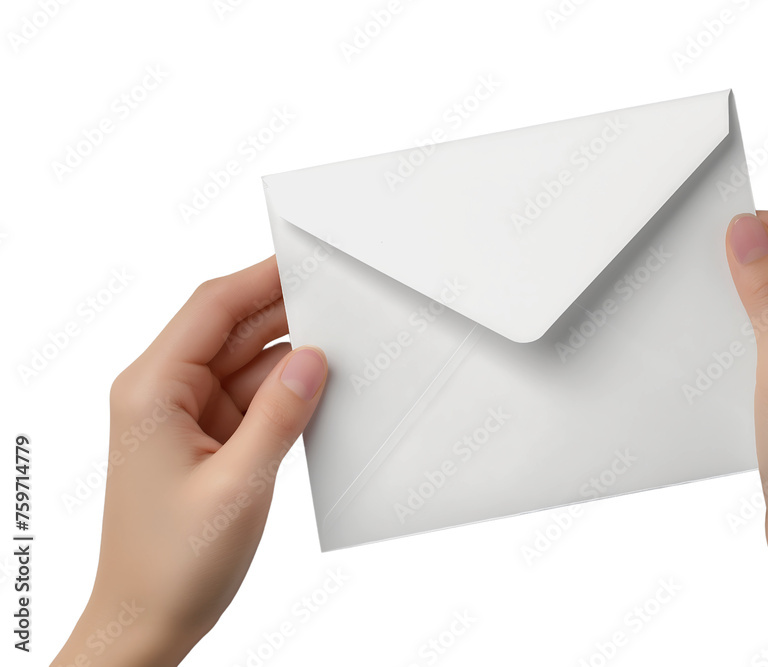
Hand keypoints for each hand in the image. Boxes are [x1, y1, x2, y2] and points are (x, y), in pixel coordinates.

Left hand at [52, 257, 327, 666]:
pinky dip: (284, 394)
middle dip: (285, 315)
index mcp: (153, 390)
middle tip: (343, 302)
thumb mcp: (239, 485)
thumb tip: (314, 359)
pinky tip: (320, 392)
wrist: (147, 621)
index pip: (212, 309)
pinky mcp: (205, 438)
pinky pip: (251, 398)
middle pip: (230, 330)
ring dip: (290, 360)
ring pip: (246, 363)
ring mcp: (185, 415)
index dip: (260, 278)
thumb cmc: (173, 562)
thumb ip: (280, 415)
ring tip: (346, 351)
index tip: (307, 261)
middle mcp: (163, 393)